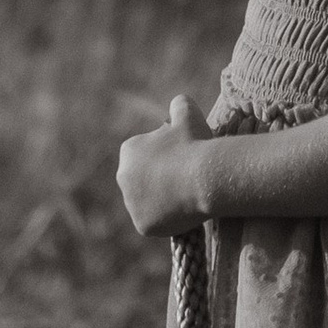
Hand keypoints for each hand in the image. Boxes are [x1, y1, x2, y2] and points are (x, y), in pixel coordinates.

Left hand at [116, 96, 215, 236]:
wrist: (204, 177)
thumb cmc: (195, 143)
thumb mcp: (189, 113)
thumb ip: (179, 105)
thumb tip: (178, 102)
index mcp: (129, 150)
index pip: (146, 156)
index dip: (166, 158)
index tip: (183, 160)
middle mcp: (123, 177)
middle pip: (144, 181)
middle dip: (160, 181)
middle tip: (186, 180)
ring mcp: (131, 204)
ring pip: (148, 203)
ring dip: (162, 201)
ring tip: (186, 197)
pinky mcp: (142, 224)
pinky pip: (155, 223)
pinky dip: (167, 221)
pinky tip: (184, 212)